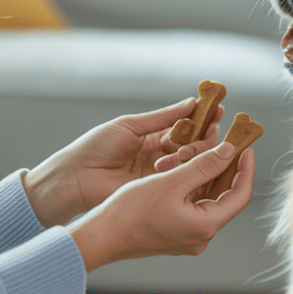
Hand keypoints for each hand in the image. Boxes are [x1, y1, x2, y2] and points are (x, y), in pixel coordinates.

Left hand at [22, 98, 223, 227]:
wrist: (74, 178)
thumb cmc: (95, 148)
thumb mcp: (130, 126)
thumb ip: (162, 117)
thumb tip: (190, 104)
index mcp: (150, 137)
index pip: (183, 127)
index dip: (201, 119)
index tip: (219, 110)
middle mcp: (157, 155)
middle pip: (190, 145)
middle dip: (206, 136)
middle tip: (219, 129)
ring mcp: (157, 173)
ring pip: (186, 162)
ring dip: (198, 152)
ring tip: (206, 143)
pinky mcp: (155, 189)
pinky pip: (177, 178)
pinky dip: (188, 170)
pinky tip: (196, 162)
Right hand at [68, 142, 255, 269]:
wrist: (101, 236)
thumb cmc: (132, 211)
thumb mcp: (171, 181)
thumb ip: (204, 166)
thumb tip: (230, 152)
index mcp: (206, 226)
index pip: (240, 195)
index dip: (246, 169)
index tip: (246, 147)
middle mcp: (201, 236)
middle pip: (225, 197)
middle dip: (226, 169)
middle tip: (228, 144)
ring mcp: (188, 236)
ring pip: (208, 200)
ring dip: (208, 175)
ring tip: (207, 150)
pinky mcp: (175, 232)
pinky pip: (193, 205)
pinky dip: (194, 185)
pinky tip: (188, 166)